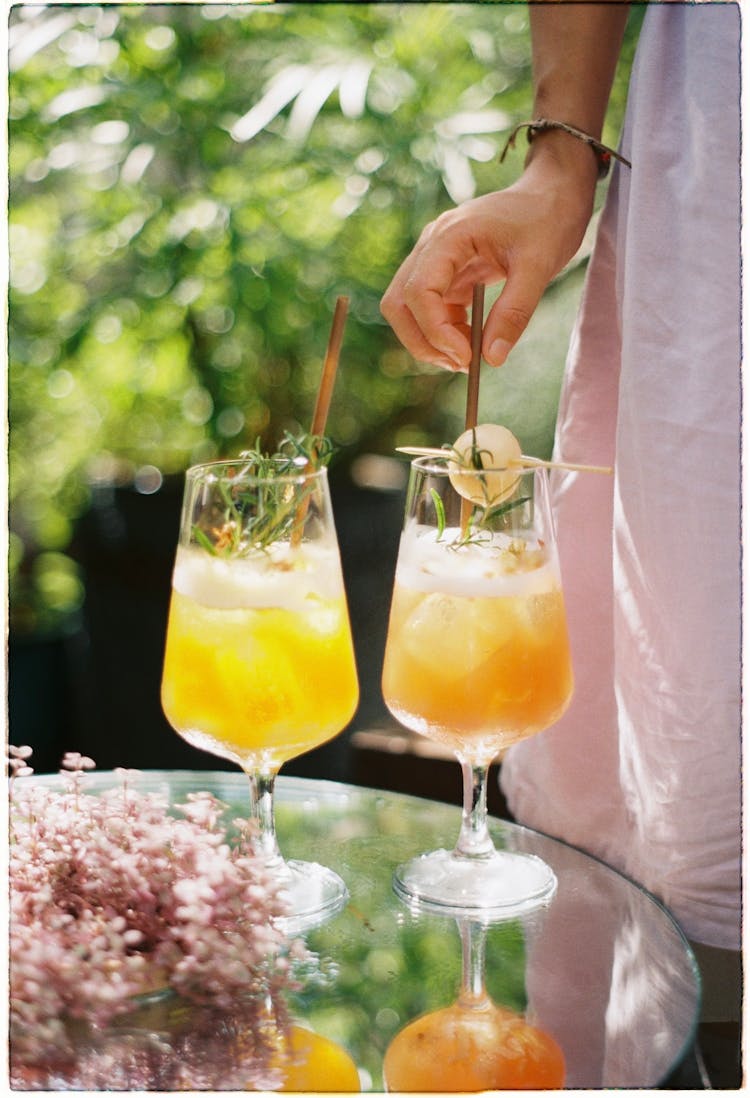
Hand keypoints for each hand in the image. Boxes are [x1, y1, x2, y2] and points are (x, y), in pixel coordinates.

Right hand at [380, 148, 596, 370]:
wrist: (552, 195)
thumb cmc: (547, 220)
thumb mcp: (538, 267)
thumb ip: (514, 313)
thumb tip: (491, 358)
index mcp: (450, 235)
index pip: (419, 292)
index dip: (436, 331)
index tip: (467, 357)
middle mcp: (433, 245)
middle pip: (398, 303)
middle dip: (423, 341)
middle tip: (460, 364)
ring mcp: (435, 259)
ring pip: (408, 309)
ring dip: (430, 339)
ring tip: (470, 354)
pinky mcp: (446, 272)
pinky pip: (430, 308)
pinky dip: (444, 331)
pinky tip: (472, 338)